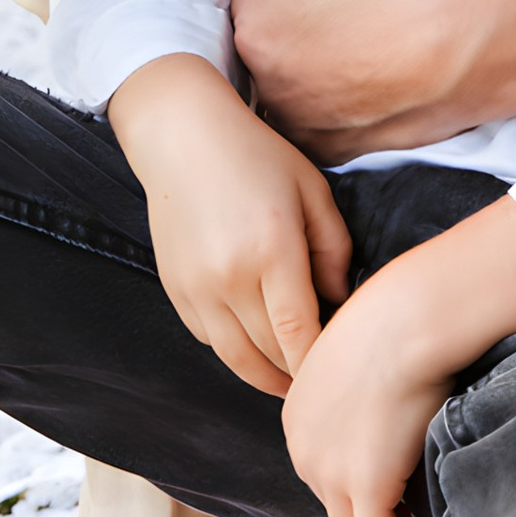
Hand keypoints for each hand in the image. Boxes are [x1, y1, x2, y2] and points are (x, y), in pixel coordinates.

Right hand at [108, 56, 355, 396]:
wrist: (182, 137)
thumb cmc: (255, 156)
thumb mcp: (311, 190)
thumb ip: (335, 248)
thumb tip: (339, 300)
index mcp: (271, 249)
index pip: (299, 333)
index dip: (318, 364)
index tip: (340, 374)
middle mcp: (229, 276)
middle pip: (269, 353)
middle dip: (298, 372)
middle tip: (325, 379)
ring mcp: (196, 287)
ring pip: (236, 358)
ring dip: (266, 376)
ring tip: (291, 379)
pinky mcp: (176, 290)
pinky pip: (210, 339)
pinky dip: (235, 350)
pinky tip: (257, 343)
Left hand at [233, 0, 491, 152]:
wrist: (461, 43)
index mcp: (255, 34)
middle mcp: (270, 91)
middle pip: (276, 42)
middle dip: (301, 23)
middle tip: (354, 3)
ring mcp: (308, 127)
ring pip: (301, 85)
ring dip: (322, 67)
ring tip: (370, 42)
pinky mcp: (345, 151)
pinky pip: (332, 122)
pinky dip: (348, 104)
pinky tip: (378, 80)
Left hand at [278, 196, 515, 516]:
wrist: (409, 319)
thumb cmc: (393, 320)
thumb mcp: (353, 354)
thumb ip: (354, 387)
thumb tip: (381, 404)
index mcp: (297, 416)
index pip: (320, 466)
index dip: (356, 475)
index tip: (388, 474)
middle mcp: (303, 449)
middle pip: (331, 500)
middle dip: (366, 505)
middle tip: (406, 504)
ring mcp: (330, 472)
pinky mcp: (365, 487)